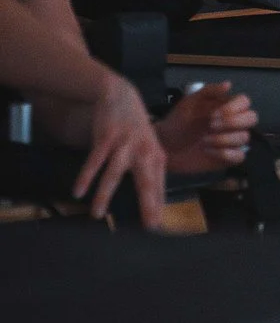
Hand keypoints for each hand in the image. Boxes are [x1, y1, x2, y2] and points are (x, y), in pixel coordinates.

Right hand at [72, 76, 165, 228]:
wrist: (122, 96)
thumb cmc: (136, 129)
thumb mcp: (149, 147)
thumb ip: (150, 169)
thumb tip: (152, 197)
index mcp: (157, 157)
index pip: (159, 186)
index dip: (158, 205)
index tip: (156, 226)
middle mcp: (144, 152)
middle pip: (146, 182)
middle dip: (147, 204)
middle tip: (148, 225)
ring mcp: (125, 145)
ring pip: (114, 175)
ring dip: (104, 196)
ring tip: (97, 215)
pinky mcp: (106, 139)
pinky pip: (94, 162)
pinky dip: (85, 177)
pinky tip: (78, 192)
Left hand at [157, 82, 256, 174]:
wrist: (164, 146)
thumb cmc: (177, 122)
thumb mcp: (189, 102)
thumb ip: (209, 91)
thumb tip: (229, 84)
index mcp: (226, 107)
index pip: (245, 102)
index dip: (234, 107)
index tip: (214, 114)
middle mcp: (233, 123)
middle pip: (252, 118)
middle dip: (233, 122)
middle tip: (211, 126)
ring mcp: (231, 141)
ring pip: (244, 138)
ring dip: (223, 139)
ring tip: (203, 141)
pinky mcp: (227, 158)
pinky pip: (239, 156)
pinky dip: (226, 154)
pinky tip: (209, 152)